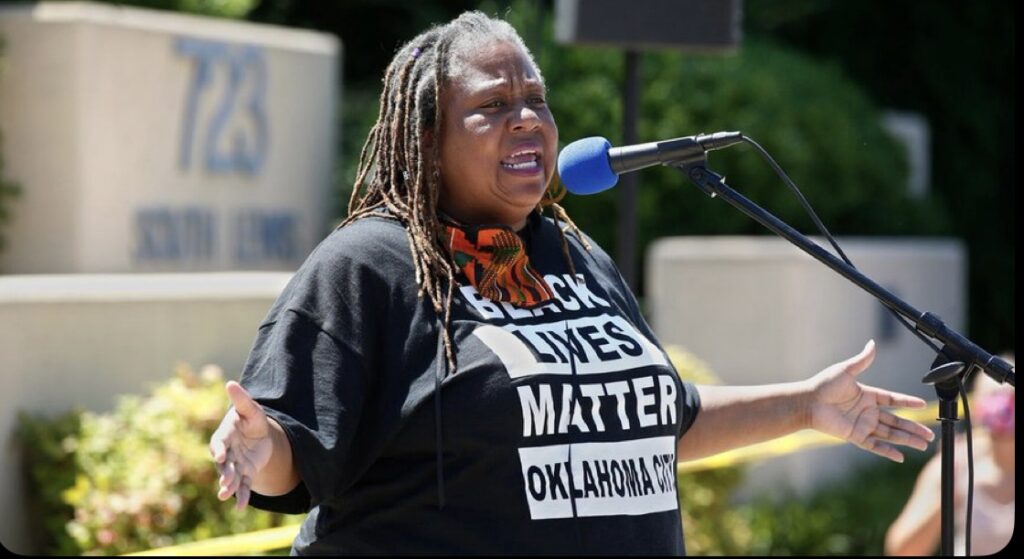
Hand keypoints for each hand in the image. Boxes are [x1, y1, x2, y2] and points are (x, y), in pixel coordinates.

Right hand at [209, 381, 273, 509]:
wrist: (260, 434)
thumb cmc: (252, 419)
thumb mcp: (251, 409)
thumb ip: (241, 399)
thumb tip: (230, 383)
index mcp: (225, 435)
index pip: (219, 443)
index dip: (218, 449)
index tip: (219, 456)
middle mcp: (226, 452)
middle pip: (223, 464)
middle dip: (224, 473)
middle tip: (225, 483)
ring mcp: (234, 465)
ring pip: (230, 477)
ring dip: (228, 487)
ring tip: (226, 496)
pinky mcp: (244, 473)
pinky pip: (241, 486)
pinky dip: (241, 496)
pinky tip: (240, 507)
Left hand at [808, 340, 934, 461]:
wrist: (807, 401)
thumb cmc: (823, 385)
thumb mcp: (846, 370)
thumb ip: (862, 360)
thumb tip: (872, 343)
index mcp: (867, 395)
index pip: (893, 399)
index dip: (908, 402)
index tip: (923, 404)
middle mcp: (867, 411)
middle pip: (897, 421)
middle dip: (914, 428)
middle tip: (931, 434)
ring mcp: (862, 424)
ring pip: (890, 434)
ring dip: (907, 439)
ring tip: (924, 444)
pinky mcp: (854, 435)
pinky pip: (874, 445)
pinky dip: (887, 451)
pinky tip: (901, 457)